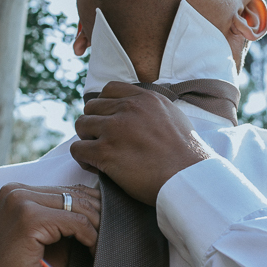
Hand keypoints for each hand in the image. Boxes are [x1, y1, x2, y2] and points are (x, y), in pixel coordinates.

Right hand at [0, 183, 99, 266]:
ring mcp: (21, 202)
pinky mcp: (29, 218)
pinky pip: (75, 222)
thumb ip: (68, 223)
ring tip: (103, 246)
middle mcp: (16, 191)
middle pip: (75, 194)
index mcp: (18, 192)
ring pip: (78, 205)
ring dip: (97, 226)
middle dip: (99, 216)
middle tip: (112, 236)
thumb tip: (104, 211)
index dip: (93, 209)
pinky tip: (92, 251)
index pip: (67, 190)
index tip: (107, 229)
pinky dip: (90, 237)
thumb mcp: (50, 241)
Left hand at [70, 82, 211, 205]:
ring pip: (81, 125)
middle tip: (104, 141)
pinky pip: (77, 149)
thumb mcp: (174, 117)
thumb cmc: (186, 155)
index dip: (105, 106)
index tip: (110, 121)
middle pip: (91, 107)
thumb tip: (143, 112)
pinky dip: (82, 159)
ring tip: (98, 154)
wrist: (188, 178)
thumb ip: (154, 109)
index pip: (109, 89)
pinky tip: (96, 166)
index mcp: (145, 98)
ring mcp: (115, 129)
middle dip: (94, 123)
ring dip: (86, 139)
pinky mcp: (105, 152)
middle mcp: (128, 108)